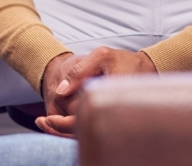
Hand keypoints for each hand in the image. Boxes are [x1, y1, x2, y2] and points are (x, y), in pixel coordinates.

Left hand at [36, 48, 156, 137]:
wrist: (149, 68)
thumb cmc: (124, 61)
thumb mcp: (102, 56)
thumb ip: (80, 71)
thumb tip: (60, 91)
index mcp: (108, 99)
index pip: (82, 122)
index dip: (62, 124)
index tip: (48, 119)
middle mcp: (111, 114)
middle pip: (83, 133)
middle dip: (60, 131)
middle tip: (42, 123)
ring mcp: (112, 120)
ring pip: (87, 134)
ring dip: (66, 132)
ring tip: (47, 124)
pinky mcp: (112, 120)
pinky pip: (92, 130)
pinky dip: (75, 129)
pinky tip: (62, 122)